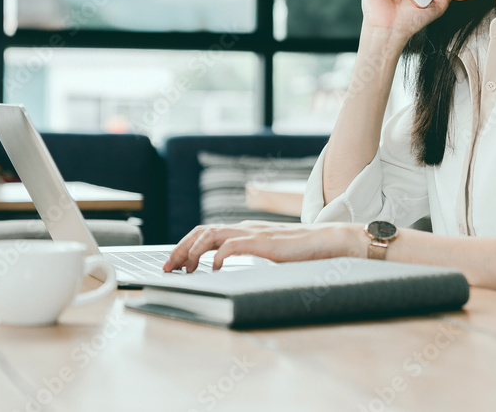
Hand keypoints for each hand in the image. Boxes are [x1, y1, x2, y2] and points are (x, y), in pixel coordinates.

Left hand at [163, 221, 368, 272]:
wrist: (328, 240)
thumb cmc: (302, 249)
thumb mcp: (268, 250)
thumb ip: (250, 251)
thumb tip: (228, 262)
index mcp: (244, 229)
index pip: (206, 231)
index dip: (186, 245)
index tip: (174, 264)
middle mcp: (244, 227)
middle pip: (202, 231)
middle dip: (180, 248)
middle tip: (168, 267)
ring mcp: (253, 233)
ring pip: (212, 234)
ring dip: (193, 251)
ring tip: (184, 268)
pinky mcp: (263, 242)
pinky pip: (233, 244)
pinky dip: (218, 255)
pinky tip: (213, 268)